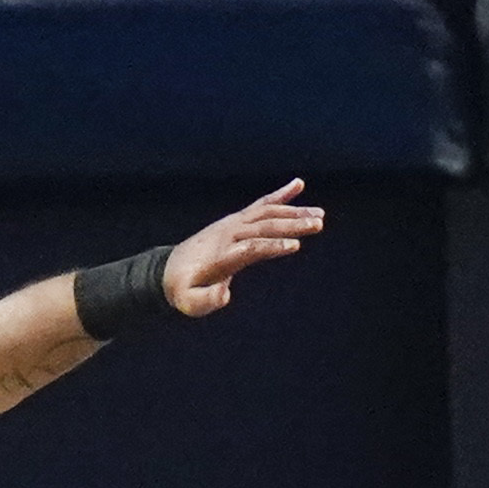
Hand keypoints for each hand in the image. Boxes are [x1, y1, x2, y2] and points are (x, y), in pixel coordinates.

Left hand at [165, 180, 323, 317]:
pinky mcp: (236, 220)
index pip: (251, 247)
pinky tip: (299, 184)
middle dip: (291, 224)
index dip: (272, 246)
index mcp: (221, 254)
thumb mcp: (188, 302)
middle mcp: (228, 234)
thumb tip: (225, 295)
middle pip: (263, 225)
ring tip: (319, 215)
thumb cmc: (183, 290)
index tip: (295, 245)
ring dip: (293, 212)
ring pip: (267, 213)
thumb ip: (204, 301)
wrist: (168, 270)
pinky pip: (261, 205)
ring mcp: (233, 224)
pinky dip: (280, 195)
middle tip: (318, 224)